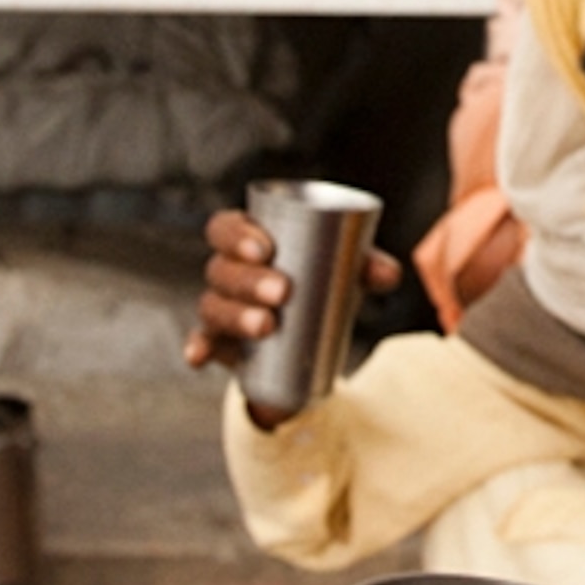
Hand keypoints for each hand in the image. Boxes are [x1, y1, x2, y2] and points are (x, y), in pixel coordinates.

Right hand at [185, 210, 400, 428]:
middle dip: (249, 279)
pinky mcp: (220, 343)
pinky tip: (198, 357)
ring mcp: (219, 308)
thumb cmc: (320, 283)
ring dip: (236, 315)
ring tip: (268, 325)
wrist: (309, 335)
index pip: (225, 227)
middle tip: (283, 291)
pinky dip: (197, 348)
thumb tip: (387, 273)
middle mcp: (226, 271)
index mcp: (247, 240)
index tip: (266, 248)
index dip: (236, 234)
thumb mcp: (342, 270)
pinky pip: (201, 343)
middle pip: (221, 269)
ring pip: (213, 306)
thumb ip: (366, 265)